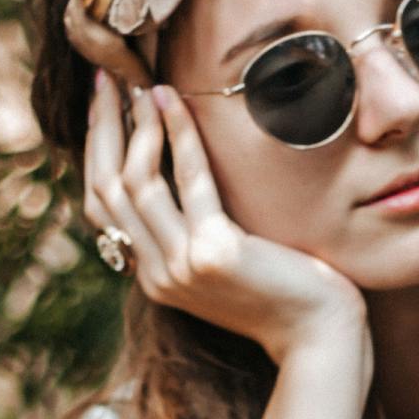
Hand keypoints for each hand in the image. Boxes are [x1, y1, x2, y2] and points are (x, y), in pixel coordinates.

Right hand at [81, 73, 366, 368]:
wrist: (320, 338)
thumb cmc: (286, 294)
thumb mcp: (226, 262)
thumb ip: (196, 231)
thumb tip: (182, 176)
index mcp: (153, 276)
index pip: (104, 205)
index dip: (98, 150)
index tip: (105, 105)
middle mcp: (157, 273)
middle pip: (107, 188)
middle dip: (102, 128)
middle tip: (105, 80)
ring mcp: (180, 266)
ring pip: (136, 182)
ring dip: (138, 126)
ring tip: (144, 85)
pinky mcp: (213, 253)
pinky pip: (189, 182)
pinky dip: (180, 136)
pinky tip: (176, 102)